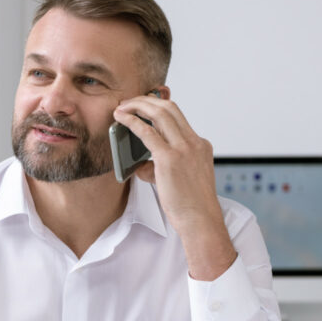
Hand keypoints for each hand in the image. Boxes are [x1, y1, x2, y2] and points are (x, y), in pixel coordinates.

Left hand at [113, 95, 236, 279]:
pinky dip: (132, 122)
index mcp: (200, 145)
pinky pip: (147, 132)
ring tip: (122, 108)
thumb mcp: (180, 178)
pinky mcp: (169, 159)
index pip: (178, 116)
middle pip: (169, 108)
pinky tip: (121, 119)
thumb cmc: (190, 204)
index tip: (143, 106)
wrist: (200, 220)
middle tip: (129, 103)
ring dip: (137, 106)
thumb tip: (140, 165)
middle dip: (146, 100)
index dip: (158, 106)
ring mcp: (183, 149)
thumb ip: (160, 167)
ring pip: (159, 114)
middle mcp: (194, 142)